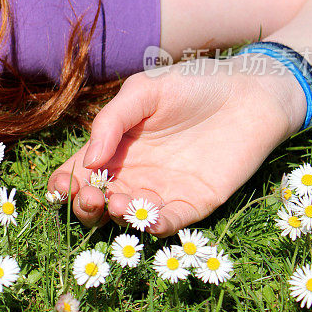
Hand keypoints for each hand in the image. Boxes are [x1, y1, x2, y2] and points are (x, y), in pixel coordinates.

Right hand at [46, 56, 303, 234]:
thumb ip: (110, 122)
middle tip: (92, 196)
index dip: (63, 184)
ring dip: (116, 218)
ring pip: (126, 219)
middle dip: (84, 207)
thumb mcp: (143, 91)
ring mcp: (159, 192)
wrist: (248, 93)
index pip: (76, 174)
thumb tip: (88, 162)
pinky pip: (166, 224)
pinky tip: (149, 217)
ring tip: (118, 203)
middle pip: (94, 204)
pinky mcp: (192, 204)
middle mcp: (130, 174)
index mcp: (111, 148)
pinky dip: (153, 227)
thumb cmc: (192, 85)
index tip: (64, 184)